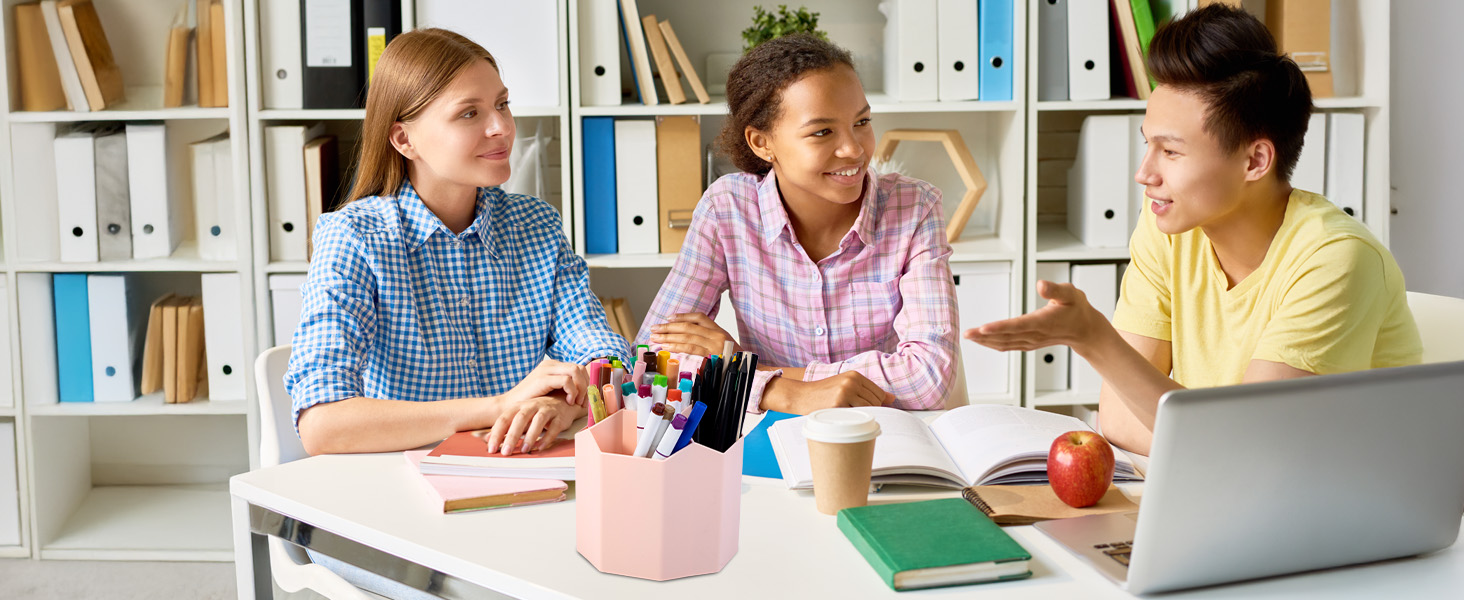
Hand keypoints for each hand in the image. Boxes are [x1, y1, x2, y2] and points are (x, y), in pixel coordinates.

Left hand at [483, 394, 578, 454]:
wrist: (562, 401)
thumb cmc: (537, 411)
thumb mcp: (519, 416)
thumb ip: (504, 427)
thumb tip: (487, 439)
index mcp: (519, 406)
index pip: (504, 418)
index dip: (496, 434)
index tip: (491, 449)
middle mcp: (532, 405)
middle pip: (520, 419)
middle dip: (512, 436)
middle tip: (506, 452)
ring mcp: (547, 410)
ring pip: (538, 421)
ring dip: (530, 436)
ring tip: (524, 450)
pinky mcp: (559, 417)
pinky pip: (554, 427)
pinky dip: (547, 438)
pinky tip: (540, 447)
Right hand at [500, 358, 589, 406]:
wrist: (510, 407)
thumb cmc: (531, 402)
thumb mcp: (551, 392)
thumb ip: (564, 388)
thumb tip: (584, 393)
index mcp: (553, 366)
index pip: (578, 368)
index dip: (586, 382)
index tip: (585, 397)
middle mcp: (550, 364)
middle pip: (579, 368)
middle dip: (586, 385)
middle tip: (582, 401)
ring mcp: (546, 369)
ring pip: (575, 371)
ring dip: (581, 388)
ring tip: (575, 402)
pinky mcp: (543, 378)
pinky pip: (567, 381)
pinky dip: (572, 392)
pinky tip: (569, 401)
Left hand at [649, 313, 739, 356]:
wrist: (749, 371)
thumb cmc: (734, 360)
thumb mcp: (724, 345)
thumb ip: (709, 339)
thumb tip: (686, 337)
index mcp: (719, 330)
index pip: (699, 317)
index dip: (682, 316)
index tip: (668, 318)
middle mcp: (717, 335)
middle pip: (689, 326)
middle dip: (669, 327)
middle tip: (654, 328)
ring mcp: (715, 345)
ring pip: (688, 337)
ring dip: (669, 337)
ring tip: (655, 338)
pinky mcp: (712, 356)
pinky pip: (691, 349)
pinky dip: (677, 347)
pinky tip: (667, 346)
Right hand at [762, 371, 893, 414]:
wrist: (800, 395)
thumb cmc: (823, 393)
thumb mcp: (845, 386)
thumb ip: (868, 391)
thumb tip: (892, 398)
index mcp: (855, 375)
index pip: (879, 394)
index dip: (875, 405)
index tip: (864, 410)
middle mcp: (851, 381)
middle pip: (875, 403)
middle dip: (869, 412)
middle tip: (854, 416)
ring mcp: (845, 392)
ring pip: (868, 410)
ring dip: (861, 417)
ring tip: (848, 417)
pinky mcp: (838, 404)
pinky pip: (856, 416)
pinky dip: (853, 420)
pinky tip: (843, 419)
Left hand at [964, 281, 1105, 353]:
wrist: (1085, 330)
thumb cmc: (1077, 309)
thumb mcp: (1070, 293)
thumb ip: (1055, 289)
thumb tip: (1040, 284)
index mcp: (1043, 322)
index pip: (1018, 325)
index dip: (1000, 327)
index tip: (984, 328)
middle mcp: (1035, 334)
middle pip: (1006, 337)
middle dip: (984, 336)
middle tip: (966, 333)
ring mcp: (1031, 341)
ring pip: (1004, 344)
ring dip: (985, 341)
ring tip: (968, 336)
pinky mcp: (1028, 343)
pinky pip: (1007, 346)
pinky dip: (992, 344)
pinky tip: (981, 340)